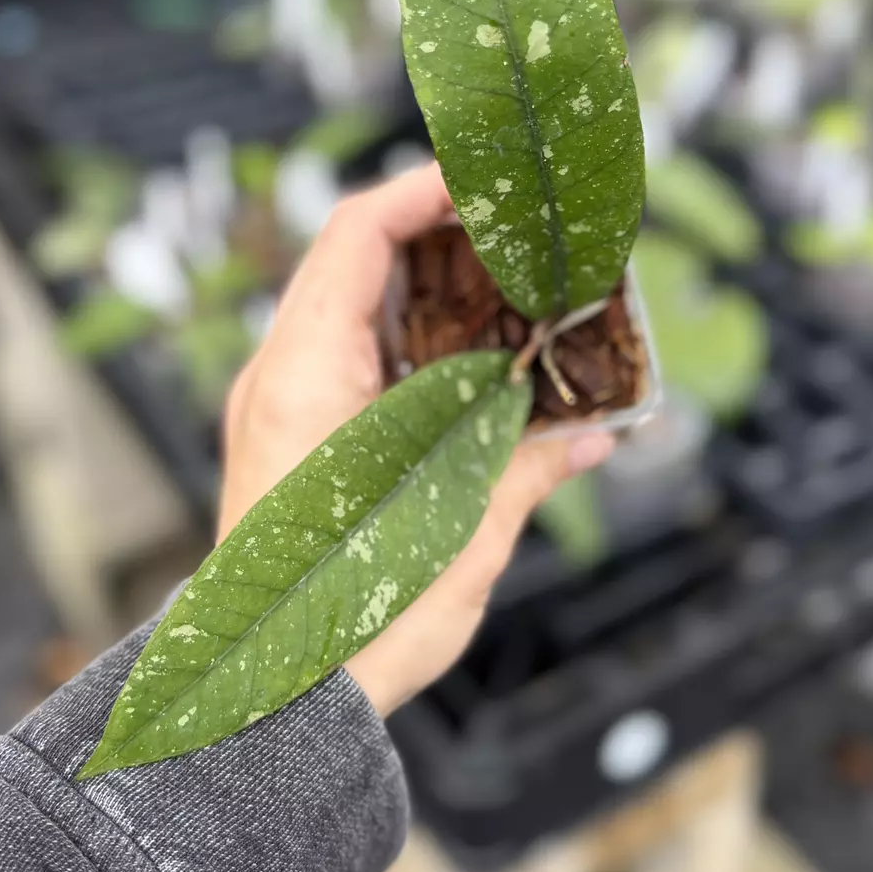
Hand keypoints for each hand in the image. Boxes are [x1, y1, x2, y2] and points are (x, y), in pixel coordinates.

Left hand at [220, 163, 611, 717]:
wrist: (276, 695)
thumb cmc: (354, 611)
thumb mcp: (461, 530)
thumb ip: (530, 465)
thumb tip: (597, 435)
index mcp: (307, 374)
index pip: (356, 235)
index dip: (422, 190)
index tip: (485, 176)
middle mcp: (280, 374)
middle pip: (348, 258)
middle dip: (428, 229)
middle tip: (505, 222)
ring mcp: (276, 403)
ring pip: (343, 303)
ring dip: (414, 281)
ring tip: (490, 277)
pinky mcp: (286, 435)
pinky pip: (341, 352)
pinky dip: (398, 335)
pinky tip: (453, 354)